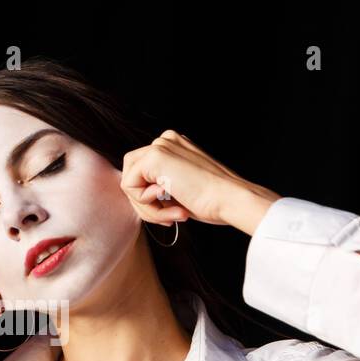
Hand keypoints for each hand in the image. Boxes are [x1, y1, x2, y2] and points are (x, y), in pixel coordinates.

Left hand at [119, 130, 279, 234]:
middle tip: (168, 219)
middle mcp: (165, 141)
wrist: (230, 199)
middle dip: (144, 205)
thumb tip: (137, 195)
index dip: (150, 201)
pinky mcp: (154, 157)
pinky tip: (171, 203)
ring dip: (148, 208)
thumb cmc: (213, 201)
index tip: (173, 214)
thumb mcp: (181, 190)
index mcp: (173, 147)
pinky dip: (146, 204)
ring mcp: (160, 146)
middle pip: (131, 176)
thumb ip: (158, 187)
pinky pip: (129, 186)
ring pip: (129, 183)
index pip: (142, 174)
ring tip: (174, 214)